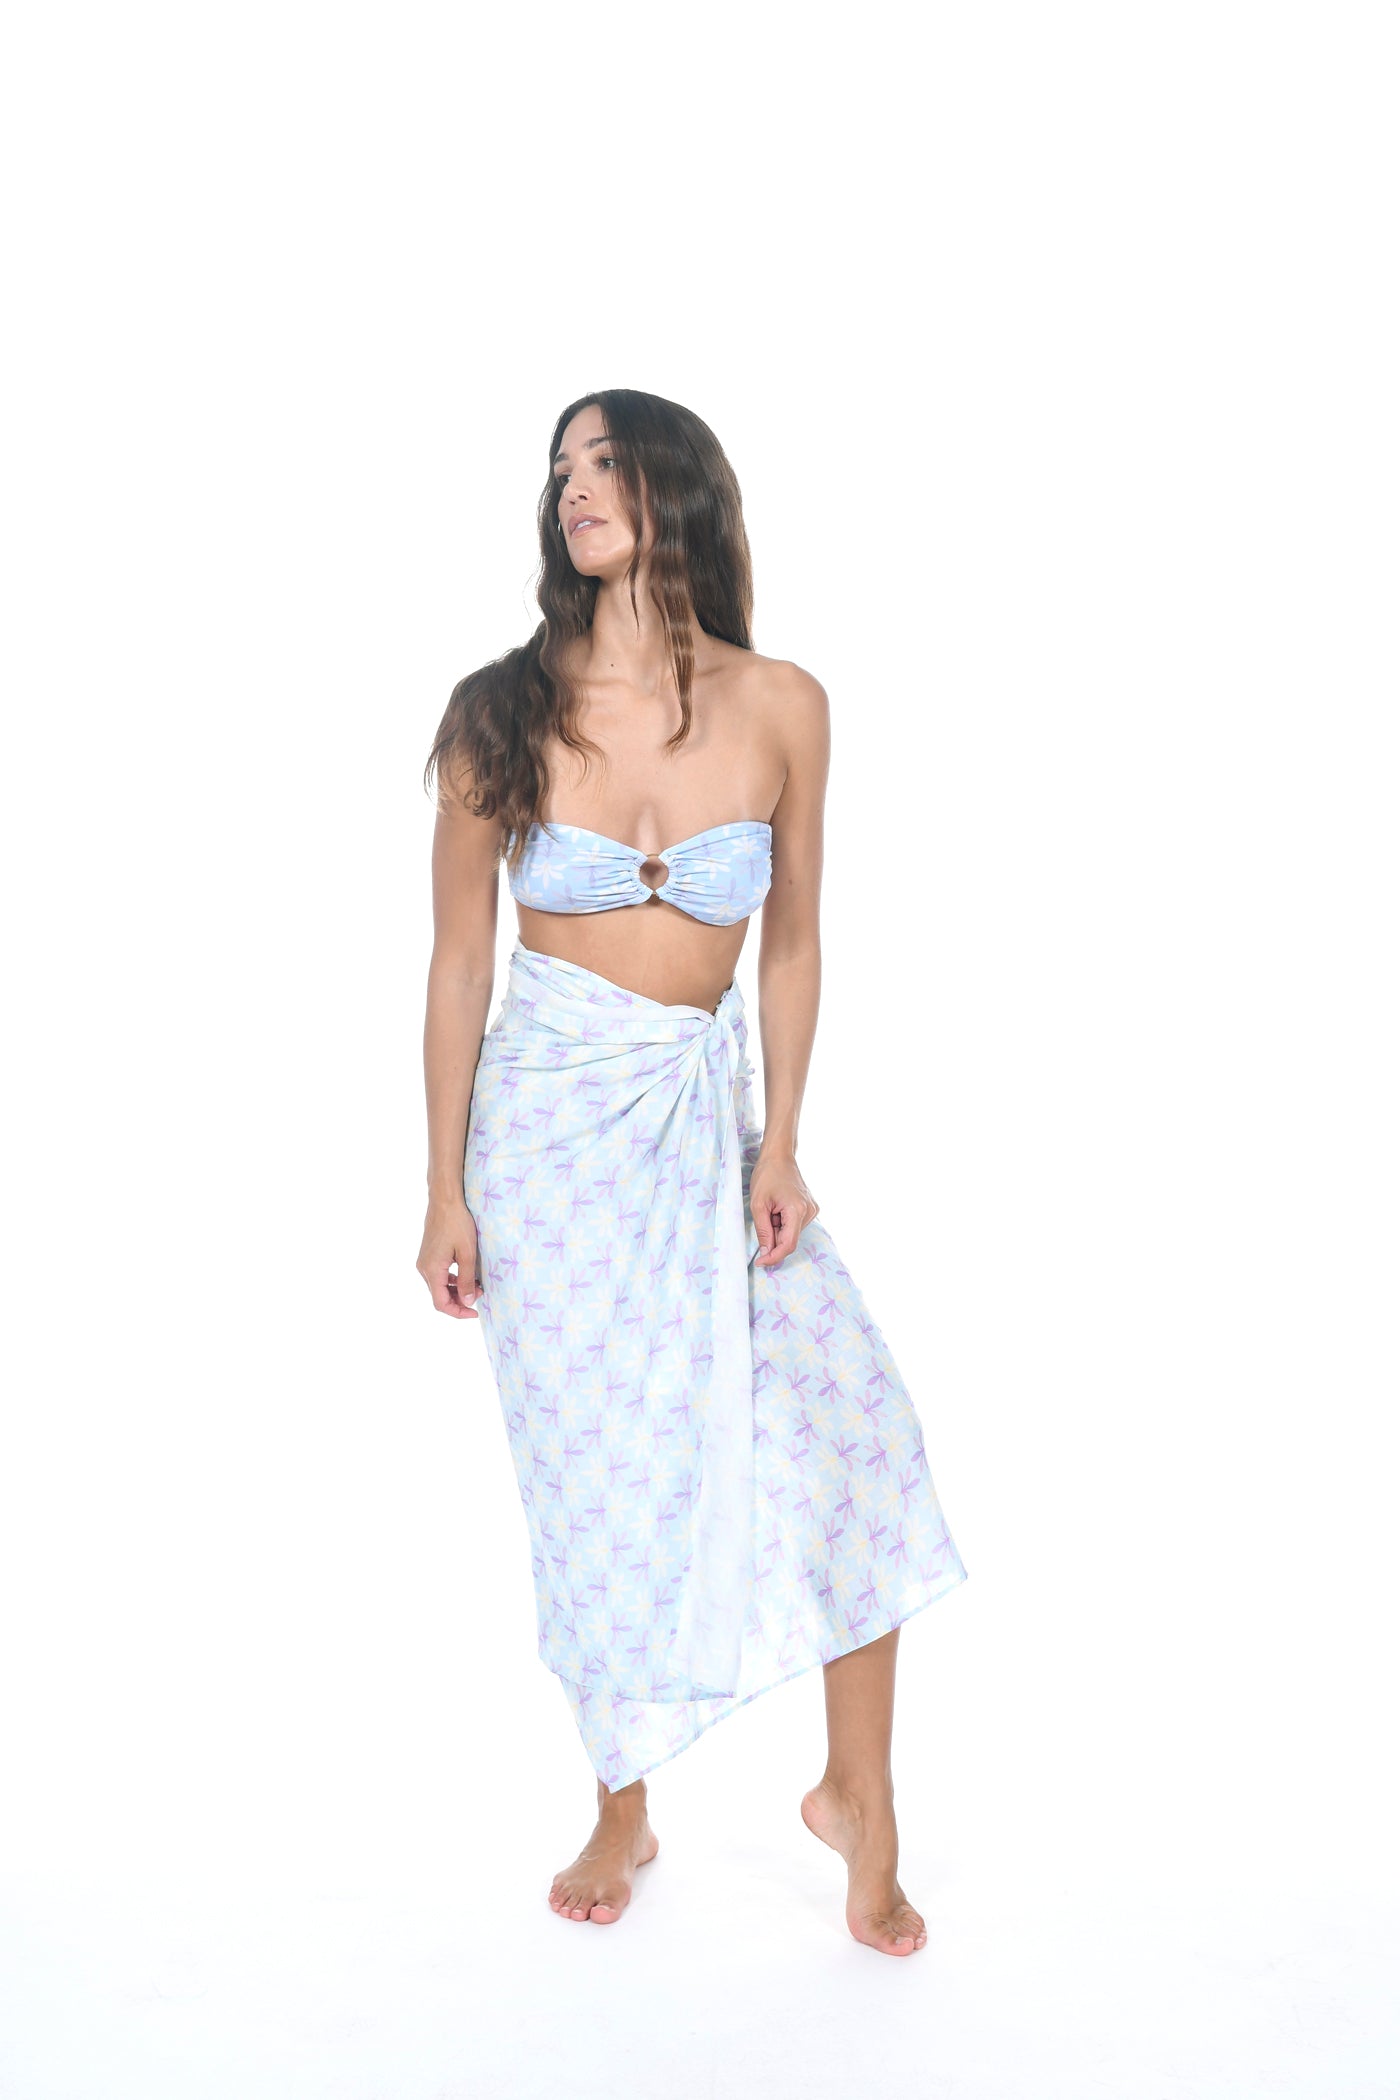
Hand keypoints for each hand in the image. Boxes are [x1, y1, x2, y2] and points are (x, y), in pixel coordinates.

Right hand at [417, 1198, 483, 1318]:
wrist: (445, 1200)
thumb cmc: (457, 1224)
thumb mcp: (467, 1253)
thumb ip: (466, 1280)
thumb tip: (468, 1301)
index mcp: (431, 1270)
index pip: (441, 1303)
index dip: (458, 1312)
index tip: (475, 1312)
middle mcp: (424, 1268)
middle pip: (439, 1296)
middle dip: (460, 1300)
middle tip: (481, 1294)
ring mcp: (424, 1261)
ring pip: (439, 1286)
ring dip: (456, 1290)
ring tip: (477, 1285)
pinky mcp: (428, 1255)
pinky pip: (438, 1275)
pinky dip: (452, 1280)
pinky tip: (466, 1275)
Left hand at [750, 1151, 818, 1270]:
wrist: (779, 1156)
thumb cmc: (767, 1176)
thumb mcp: (758, 1205)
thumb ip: (763, 1231)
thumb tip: (766, 1253)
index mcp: (798, 1210)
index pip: (788, 1245)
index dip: (774, 1257)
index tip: (760, 1263)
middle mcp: (809, 1212)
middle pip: (790, 1239)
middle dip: (773, 1238)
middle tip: (761, 1222)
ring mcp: (811, 1210)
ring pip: (791, 1233)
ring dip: (777, 1229)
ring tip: (769, 1210)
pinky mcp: (809, 1208)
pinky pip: (794, 1225)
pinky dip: (782, 1223)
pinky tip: (776, 1209)